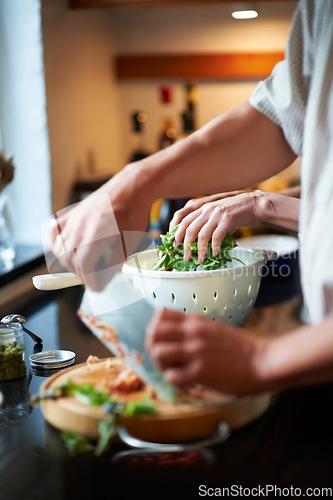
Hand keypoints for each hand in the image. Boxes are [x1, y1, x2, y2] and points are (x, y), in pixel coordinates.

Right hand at [48, 164, 152, 289]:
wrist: (131, 187)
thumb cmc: (135, 213)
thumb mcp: (131, 240)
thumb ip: (117, 259)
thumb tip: (107, 275)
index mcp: (97, 233)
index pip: (85, 264)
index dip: (90, 280)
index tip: (96, 289)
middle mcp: (81, 225)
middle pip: (70, 258)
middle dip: (80, 273)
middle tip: (92, 280)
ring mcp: (74, 218)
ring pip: (60, 247)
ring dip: (69, 262)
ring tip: (83, 267)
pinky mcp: (72, 212)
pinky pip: (54, 230)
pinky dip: (54, 242)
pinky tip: (63, 249)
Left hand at [146, 309, 266, 395]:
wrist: (262, 362)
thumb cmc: (240, 348)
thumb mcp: (214, 328)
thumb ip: (194, 328)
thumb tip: (175, 336)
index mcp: (196, 321)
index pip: (160, 315)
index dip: (155, 328)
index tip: (162, 339)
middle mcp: (192, 333)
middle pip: (153, 333)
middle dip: (152, 347)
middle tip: (163, 358)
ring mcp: (195, 352)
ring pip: (158, 353)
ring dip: (161, 365)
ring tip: (173, 371)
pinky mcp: (200, 372)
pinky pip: (171, 376)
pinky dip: (173, 381)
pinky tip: (185, 382)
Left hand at [170, 191, 262, 261]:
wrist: (255, 205)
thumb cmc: (237, 213)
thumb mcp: (218, 215)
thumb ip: (208, 224)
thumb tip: (200, 242)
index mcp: (203, 207)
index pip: (182, 218)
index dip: (176, 231)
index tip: (175, 243)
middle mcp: (207, 209)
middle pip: (189, 228)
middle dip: (185, 245)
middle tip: (185, 256)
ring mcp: (217, 214)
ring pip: (201, 235)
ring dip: (200, 250)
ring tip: (200, 259)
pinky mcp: (227, 219)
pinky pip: (217, 237)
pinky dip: (214, 247)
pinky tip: (215, 253)